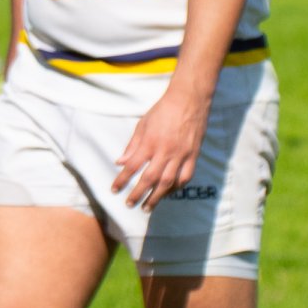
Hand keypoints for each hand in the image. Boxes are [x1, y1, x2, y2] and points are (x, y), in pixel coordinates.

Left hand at [110, 87, 209, 210]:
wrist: (188, 101)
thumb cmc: (162, 111)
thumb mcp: (142, 125)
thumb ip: (132, 146)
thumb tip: (120, 163)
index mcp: (150, 142)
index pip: (132, 166)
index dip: (122, 180)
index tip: (114, 190)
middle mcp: (165, 151)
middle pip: (150, 179)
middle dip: (138, 194)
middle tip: (129, 204)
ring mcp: (181, 154)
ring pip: (168, 182)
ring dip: (157, 196)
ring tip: (148, 206)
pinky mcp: (193, 155)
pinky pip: (185, 176)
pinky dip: (176, 187)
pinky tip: (168, 192)